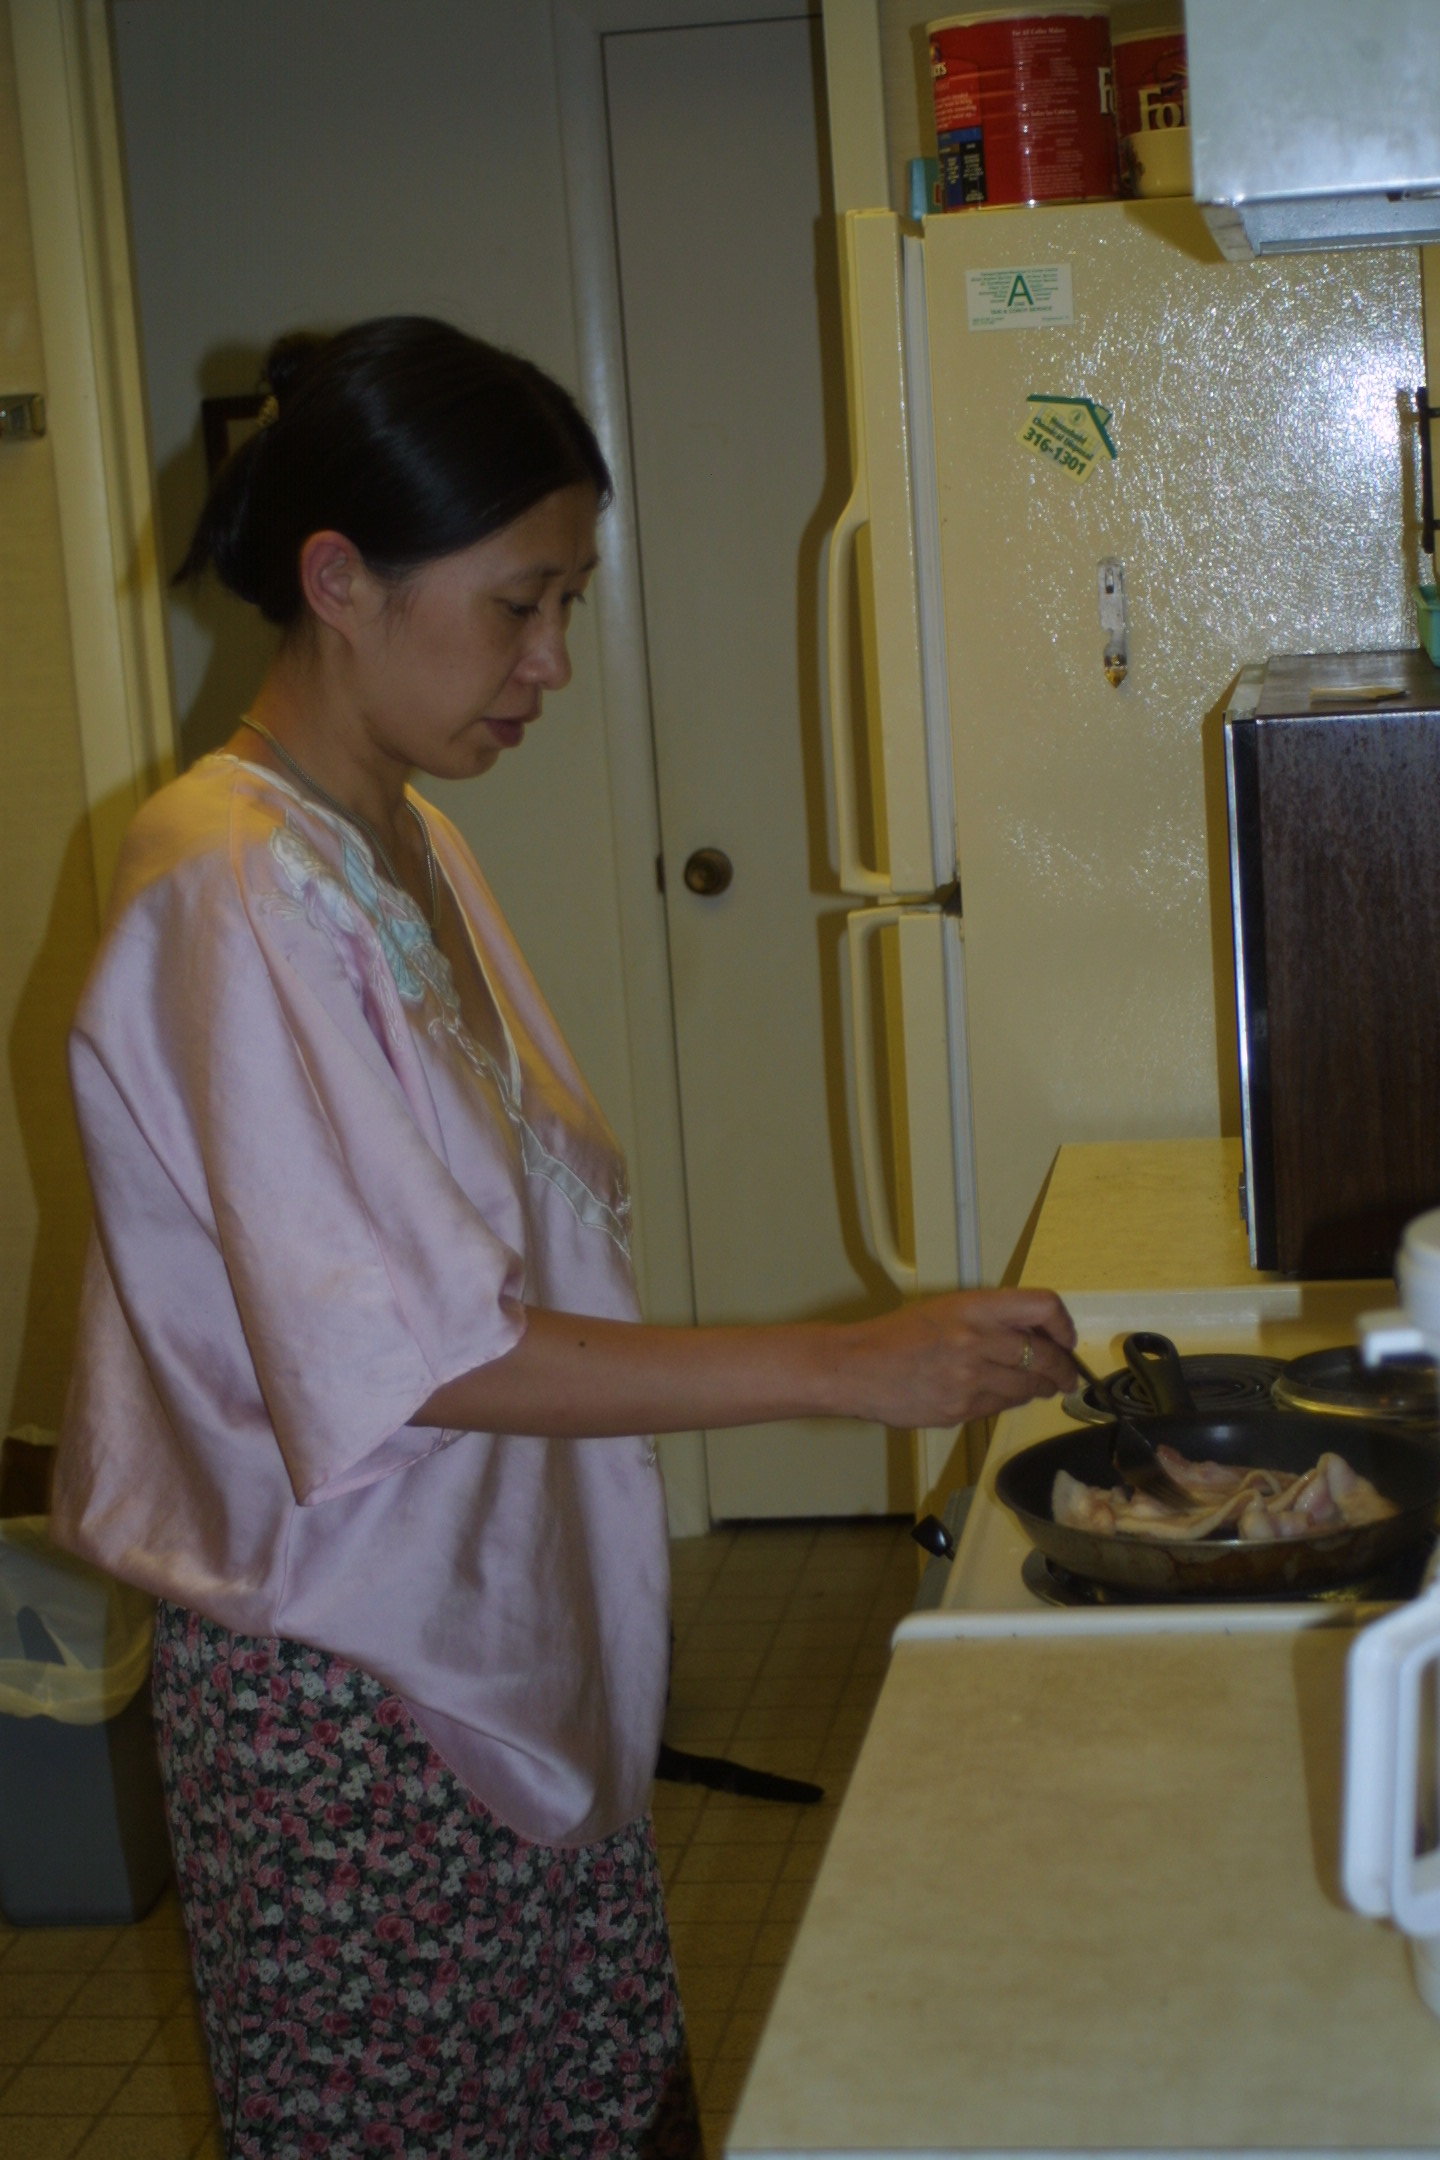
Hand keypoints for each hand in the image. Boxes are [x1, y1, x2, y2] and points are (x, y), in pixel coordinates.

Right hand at [825, 1287, 1076, 1427]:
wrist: (856, 1367)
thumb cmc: (897, 1336)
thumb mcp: (947, 1309)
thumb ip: (992, 1318)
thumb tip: (1038, 1334)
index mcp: (973, 1307)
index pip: (1042, 1306)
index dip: (1063, 1325)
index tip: (1066, 1338)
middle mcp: (975, 1340)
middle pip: (1045, 1355)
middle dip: (1063, 1370)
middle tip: (1066, 1375)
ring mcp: (969, 1378)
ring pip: (1028, 1387)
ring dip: (1039, 1389)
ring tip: (1038, 1386)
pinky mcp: (961, 1409)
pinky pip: (1001, 1407)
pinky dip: (1008, 1401)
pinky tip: (999, 1394)